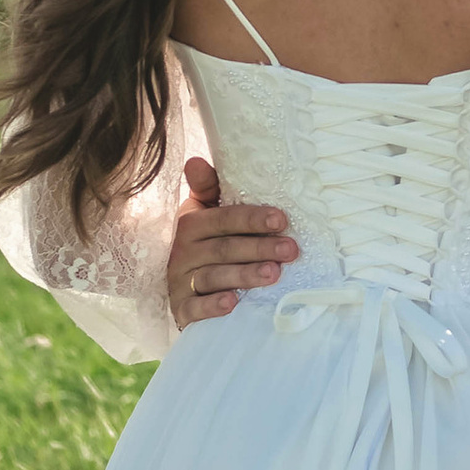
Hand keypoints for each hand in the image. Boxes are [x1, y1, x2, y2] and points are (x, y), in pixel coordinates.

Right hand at [165, 158, 299, 327]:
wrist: (179, 284)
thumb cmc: (204, 242)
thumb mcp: (202, 212)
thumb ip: (207, 188)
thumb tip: (195, 161)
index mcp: (192, 224)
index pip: (224, 219)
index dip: (252, 219)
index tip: (281, 219)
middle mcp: (184, 251)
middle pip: (224, 249)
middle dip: (259, 248)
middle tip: (290, 250)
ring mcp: (181, 281)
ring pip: (213, 277)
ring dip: (243, 275)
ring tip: (273, 274)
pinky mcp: (181, 308)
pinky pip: (194, 308)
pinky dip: (211, 306)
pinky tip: (232, 303)